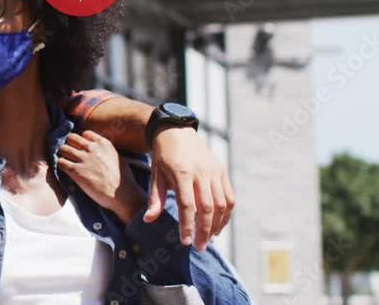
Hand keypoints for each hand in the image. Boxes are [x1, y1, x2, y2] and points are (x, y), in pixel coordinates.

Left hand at [58, 131, 145, 223]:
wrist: (122, 195)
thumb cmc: (123, 180)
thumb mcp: (117, 158)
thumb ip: (106, 151)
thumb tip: (99, 152)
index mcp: (103, 143)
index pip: (85, 134)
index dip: (81, 141)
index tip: (81, 148)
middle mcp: (92, 148)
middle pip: (71, 138)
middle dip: (70, 145)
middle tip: (70, 154)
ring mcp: (83, 158)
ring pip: (63, 148)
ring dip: (64, 155)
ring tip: (66, 162)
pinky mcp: (76, 171)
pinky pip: (61, 162)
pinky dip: (61, 165)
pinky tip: (65, 170)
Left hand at [146, 126, 235, 250]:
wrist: (176, 132)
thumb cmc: (163, 156)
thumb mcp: (156, 175)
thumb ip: (155, 198)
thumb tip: (148, 220)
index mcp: (182, 173)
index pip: (188, 205)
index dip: (188, 225)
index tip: (186, 241)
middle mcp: (201, 173)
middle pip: (207, 207)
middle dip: (204, 230)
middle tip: (199, 246)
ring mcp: (214, 172)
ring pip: (222, 204)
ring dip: (217, 224)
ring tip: (209, 238)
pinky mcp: (222, 172)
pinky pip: (229, 197)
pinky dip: (226, 213)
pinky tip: (219, 225)